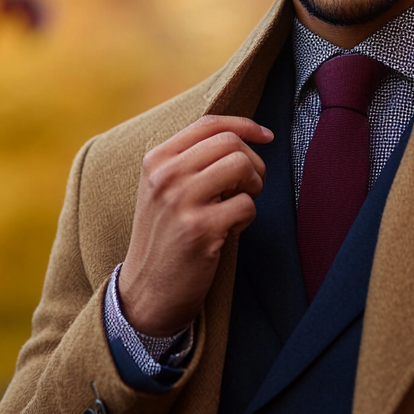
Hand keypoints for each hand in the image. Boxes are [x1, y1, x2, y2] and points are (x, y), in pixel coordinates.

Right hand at [118, 115, 273, 336]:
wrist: (147, 290)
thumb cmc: (165, 236)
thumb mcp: (164, 189)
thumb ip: (191, 160)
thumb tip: (240, 135)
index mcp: (157, 160)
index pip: (209, 124)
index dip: (245, 125)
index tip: (266, 135)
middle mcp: (165, 175)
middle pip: (231, 143)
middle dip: (254, 162)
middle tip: (250, 186)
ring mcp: (181, 201)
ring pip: (241, 166)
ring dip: (254, 186)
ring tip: (239, 205)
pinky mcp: (199, 229)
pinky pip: (246, 205)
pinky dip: (247, 217)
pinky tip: (229, 231)